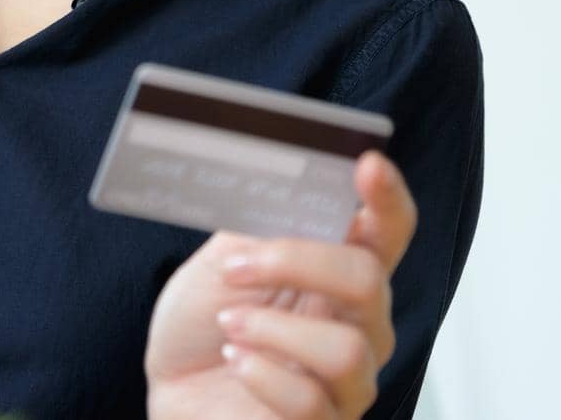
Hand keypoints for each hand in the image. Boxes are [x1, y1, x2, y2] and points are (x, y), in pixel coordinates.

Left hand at [144, 150, 418, 418]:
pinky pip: (312, 401)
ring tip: (229, 327)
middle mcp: (359, 323)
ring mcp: (348, 380)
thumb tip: (279, 178)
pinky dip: (262, 373)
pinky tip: (236, 362)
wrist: (172, 390)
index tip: (368, 164)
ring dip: (273, 330)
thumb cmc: (202, 325)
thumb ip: (259, 227)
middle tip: (237, 266)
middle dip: (296, 262)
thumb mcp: (222, 261)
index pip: (388, 230)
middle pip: (368, 280)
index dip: (387, 197)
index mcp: (339, 270)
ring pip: (348, 348)